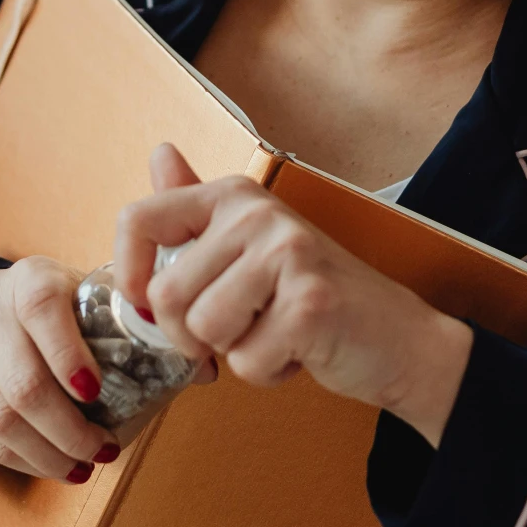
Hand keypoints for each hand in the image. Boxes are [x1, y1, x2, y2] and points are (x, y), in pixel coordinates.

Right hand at [0, 257, 121, 480]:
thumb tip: (200, 368)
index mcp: (28, 278)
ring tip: (82, 468)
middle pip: (24, 384)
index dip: (69, 356)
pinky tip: (51, 466)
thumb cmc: (49, 308)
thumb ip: (125, 322)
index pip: (41, 311)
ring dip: (47, 455)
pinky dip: (23, 461)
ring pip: (1, 418)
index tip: (96, 392)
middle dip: (69, 430)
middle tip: (103, 451)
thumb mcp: (80, 292)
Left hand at [115, 144, 473, 445]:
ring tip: (272, 333)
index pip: (138, 220)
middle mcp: (257, 214)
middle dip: (190, 336)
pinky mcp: (310, 303)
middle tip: (236, 331)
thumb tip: (159, 153)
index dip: (130, 275)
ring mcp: (287, 254)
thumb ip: (197, 208)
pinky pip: (247, 361)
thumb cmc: (312, 296)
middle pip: (166, 295)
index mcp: (232, 196)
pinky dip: (267, 372)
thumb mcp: (249, 245)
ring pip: (203, 331)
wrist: (396, 337)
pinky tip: (298, 350)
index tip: (149, 305)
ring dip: (233, 353)